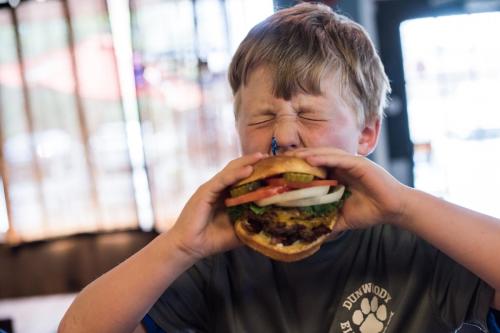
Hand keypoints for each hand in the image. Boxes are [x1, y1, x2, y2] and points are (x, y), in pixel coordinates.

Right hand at [168, 152, 266, 260]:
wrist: (190, 248)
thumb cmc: (212, 240)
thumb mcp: (239, 230)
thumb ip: (252, 222)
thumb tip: (274, 221)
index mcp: (226, 194)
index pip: (243, 177)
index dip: (258, 170)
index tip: (276, 166)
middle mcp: (219, 188)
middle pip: (238, 168)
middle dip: (254, 161)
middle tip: (272, 156)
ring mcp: (211, 188)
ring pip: (231, 170)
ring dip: (247, 162)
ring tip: (262, 157)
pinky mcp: (205, 192)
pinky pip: (222, 180)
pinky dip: (236, 174)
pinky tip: (248, 170)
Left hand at [287, 148, 408, 230]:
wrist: (393, 209)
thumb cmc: (369, 211)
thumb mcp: (341, 218)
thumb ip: (326, 221)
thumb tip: (309, 235)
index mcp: (336, 174)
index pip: (311, 167)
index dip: (294, 167)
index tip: (276, 170)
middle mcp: (341, 165)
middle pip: (314, 157)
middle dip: (295, 158)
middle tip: (276, 160)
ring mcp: (350, 162)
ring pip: (323, 154)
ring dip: (305, 154)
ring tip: (288, 157)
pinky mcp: (359, 163)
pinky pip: (338, 158)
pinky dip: (323, 158)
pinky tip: (309, 159)